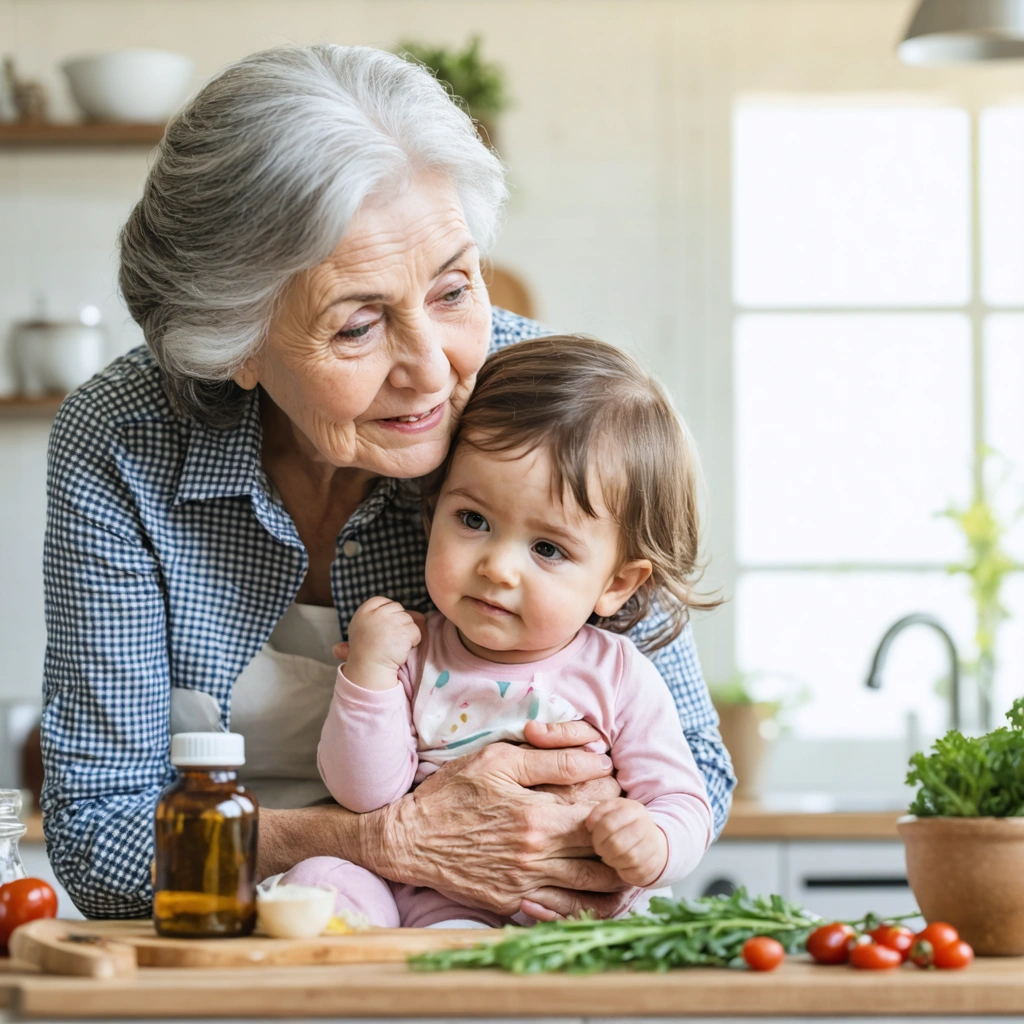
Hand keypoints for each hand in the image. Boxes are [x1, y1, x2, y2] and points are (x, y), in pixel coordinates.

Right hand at [343, 597, 424, 690]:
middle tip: (390, 638)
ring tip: (394, 645)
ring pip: (409, 620)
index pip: (383, 601)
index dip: (389, 613)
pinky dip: (413, 641)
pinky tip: (402, 650)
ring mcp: (391, 621)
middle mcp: (378, 613)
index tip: (386, 626)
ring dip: (406, 633)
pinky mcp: (404, 632)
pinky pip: (416, 632)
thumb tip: (420, 615)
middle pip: (398, 609)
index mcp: (365, 610)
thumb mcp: (365, 628)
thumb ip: (384, 616)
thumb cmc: (366, 651)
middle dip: (399, 622)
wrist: (369, 670)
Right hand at [365, 737, 629, 917]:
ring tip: (628, 859)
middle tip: (633, 829)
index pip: (602, 815)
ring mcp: (527, 884)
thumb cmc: (451, 793)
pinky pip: (565, 911)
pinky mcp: (515, 902)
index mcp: (538, 817)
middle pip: (605, 855)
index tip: (624, 795)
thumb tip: (594, 757)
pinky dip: (590, 906)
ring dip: (618, 877)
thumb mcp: (497, 760)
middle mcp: (538, 856)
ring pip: (593, 890)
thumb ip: (549, 759)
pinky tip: (601, 893)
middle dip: (625, 842)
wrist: (408, 839)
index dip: (621, 805)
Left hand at [585, 798, 667, 887]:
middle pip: (615, 843)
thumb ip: (599, 812)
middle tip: (601, 848)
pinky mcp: (651, 866)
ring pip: (624, 859)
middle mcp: (646, 827)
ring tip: (610, 855)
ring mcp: (651, 847)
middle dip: (602, 848)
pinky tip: (621, 863)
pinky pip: (630, 872)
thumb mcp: (612, 810)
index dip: (597, 834)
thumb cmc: (626, 825)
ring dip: (611, 859)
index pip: (608, 824)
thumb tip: (590, 825)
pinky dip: (621, 870)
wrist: (653, 843)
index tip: (595, 837)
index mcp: (634, 810)